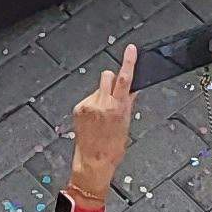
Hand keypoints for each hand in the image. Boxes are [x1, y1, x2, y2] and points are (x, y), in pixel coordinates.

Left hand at [67, 41, 134, 199]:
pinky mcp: (79, 108)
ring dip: (103, 94)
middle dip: (113, 80)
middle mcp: (101, 104)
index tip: (131, 49)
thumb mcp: (126, 126)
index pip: (125, 79)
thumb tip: (132, 90)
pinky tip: (94, 119)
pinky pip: (89, 98)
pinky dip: (93, 104)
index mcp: (117, 108)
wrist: (93, 162)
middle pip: (108, 76)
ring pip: (98, 87)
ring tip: (103, 114)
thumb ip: (128, 105)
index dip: (129, 62)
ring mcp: (88, 105)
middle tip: (115, 94)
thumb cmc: (112, 149)